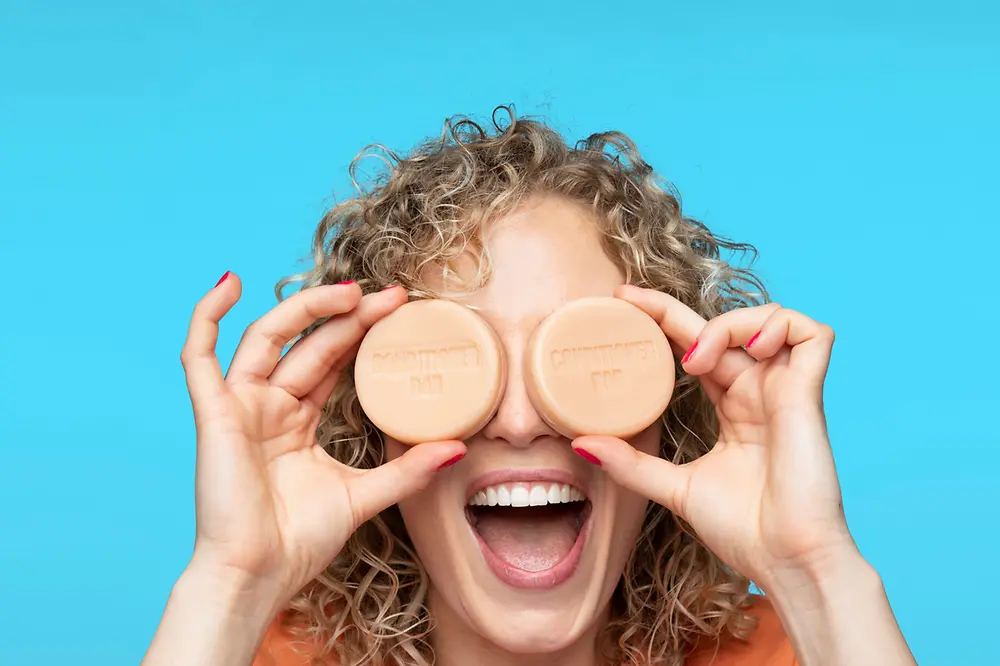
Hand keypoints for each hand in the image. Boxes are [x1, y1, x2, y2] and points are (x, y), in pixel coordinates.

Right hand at [179, 275, 465, 605]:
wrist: (258, 576)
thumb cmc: (299, 541)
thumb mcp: (365, 495)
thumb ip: (408, 468)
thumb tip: (458, 447)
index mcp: (297, 421)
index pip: (331, 360)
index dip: (361, 331)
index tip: (401, 309)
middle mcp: (268, 406)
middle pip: (309, 343)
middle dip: (349, 316)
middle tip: (391, 296)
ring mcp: (240, 406)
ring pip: (267, 338)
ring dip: (305, 309)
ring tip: (349, 291)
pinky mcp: (214, 414)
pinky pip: (198, 357)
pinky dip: (207, 317)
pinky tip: (229, 284)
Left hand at [574, 285, 855, 585]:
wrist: (786, 561)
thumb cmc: (745, 531)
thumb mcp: (674, 487)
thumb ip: (631, 463)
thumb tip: (580, 443)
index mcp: (733, 406)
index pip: (697, 346)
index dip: (664, 319)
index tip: (621, 302)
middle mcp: (759, 391)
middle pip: (722, 325)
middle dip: (673, 308)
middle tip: (627, 302)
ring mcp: (786, 390)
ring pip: (769, 318)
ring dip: (728, 324)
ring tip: (696, 359)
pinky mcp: (810, 394)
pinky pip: (813, 335)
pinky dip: (781, 326)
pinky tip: (752, 350)